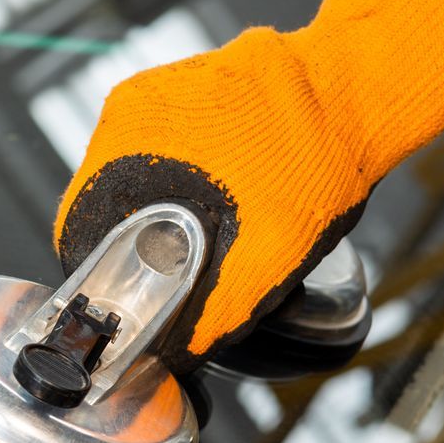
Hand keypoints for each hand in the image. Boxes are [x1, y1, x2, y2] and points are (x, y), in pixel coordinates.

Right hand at [55, 0, 443, 365]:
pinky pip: (162, 147)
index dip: (108, 274)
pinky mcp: (179, 83)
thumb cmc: (318, 161)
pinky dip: (188, 174)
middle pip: (106, 203)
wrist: (362, 88)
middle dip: (144, 239)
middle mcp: (129, 108)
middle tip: (192, 263)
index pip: (81, 228)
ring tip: (219, 219)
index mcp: (128, 141)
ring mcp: (154, 90)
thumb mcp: (265, 257)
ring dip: (168, 206)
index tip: (137, 296)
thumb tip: (173, 359)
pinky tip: (229, 184)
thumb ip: (213, 310)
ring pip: (135, 175)